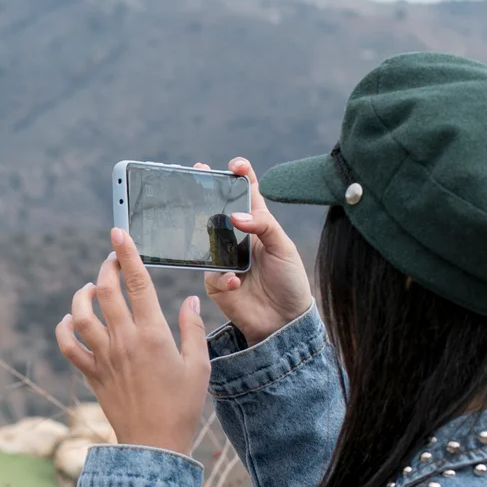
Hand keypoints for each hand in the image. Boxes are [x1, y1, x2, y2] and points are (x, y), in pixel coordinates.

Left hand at [54, 228, 210, 454]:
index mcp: (153, 335)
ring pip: (80, 315)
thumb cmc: (182, 405)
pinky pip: (67, 345)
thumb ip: (192, 329)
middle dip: (106, 268)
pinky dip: (64, 329)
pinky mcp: (91, 372)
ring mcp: (103, 357)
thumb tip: (189, 301)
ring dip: (82, 296)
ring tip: (90, 288)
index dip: (127, 255)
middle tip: (111, 257)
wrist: (153, 442)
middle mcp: (123, 341)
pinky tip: (70, 320)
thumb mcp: (198, 365)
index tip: (119, 233)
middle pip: (106, 292)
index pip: (137, 284)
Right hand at [197, 157, 311, 345]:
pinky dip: (223, 276)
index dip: (241, 176)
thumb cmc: (289, 281)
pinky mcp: (214, 281)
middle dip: (207, 191)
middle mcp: (237, 238)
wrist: (283, 321)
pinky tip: (236, 282)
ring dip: (208, 234)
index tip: (235, 164)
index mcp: (258, 226)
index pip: (247, 195)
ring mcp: (223, 259)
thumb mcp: (284, 248)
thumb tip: (235, 216)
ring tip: (222, 234)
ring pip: (205, 238)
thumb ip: (263, 226)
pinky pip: (210, 272)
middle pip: (218, 210)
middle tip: (197, 171)